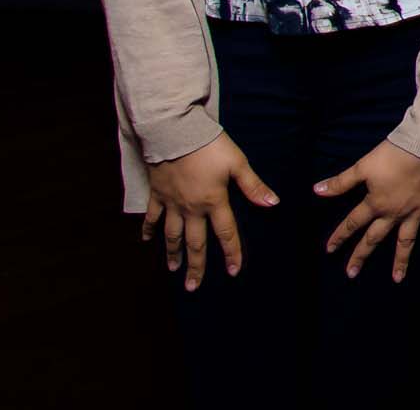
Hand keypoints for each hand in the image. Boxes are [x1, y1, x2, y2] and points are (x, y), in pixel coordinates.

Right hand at [143, 132, 278, 291]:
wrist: (175, 132)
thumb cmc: (209, 146)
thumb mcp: (237, 162)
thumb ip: (253, 186)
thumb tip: (273, 203)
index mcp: (214, 201)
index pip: (226, 233)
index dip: (231, 253)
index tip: (233, 271)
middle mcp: (191, 208)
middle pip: (195, 242)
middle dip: (196, 266)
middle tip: (193, 286)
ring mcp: (172, 203)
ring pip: (171, 235)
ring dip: (172, 253)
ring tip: (173, 269)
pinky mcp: (157, 194)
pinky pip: (152, 216)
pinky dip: (148, 229)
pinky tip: (146, 240)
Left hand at [316, 140, 419, 282]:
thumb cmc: (393, 155)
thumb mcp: (363, 166)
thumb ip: (341, 182)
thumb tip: (316, 191)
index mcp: (375, 204)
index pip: (352, 223)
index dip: (339, 236)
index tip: (329, 250)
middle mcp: (393, 214)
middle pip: (375, 238)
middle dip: (361, 256)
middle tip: (351, 274)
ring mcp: (414, 213)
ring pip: (405, 241)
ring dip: (401, 260)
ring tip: (397, 278)